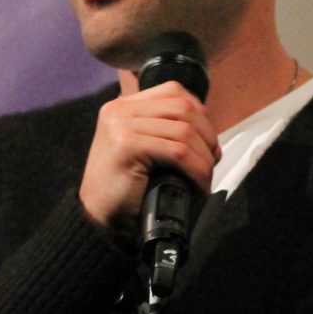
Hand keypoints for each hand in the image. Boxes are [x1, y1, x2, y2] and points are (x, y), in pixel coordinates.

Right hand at [77, 81, 218, 233]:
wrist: (100, 222)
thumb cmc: (127, 189)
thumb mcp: (145, 149)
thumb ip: (165, 131)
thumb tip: (210, 135)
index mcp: (123, 106)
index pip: (174, 92)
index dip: (200, 114)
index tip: (208, 141)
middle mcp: (119, 110)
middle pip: (182, 108)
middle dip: (206, 135)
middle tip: (212, 161)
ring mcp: (121, 126)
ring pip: (184, 131)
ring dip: (204, 157)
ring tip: (206, 177)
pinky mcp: (126, 146)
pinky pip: (178, 152)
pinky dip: (196, 169)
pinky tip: (199, 185)